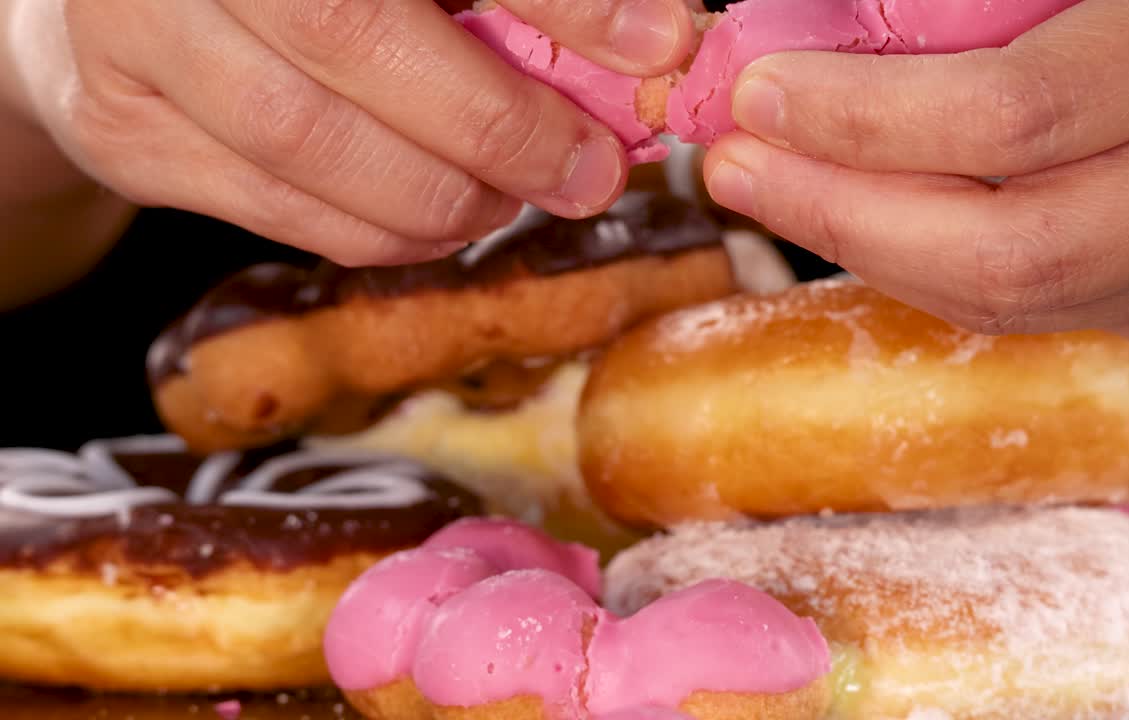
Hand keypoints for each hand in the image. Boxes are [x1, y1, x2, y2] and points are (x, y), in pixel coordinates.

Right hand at [3, 0, 694, 265]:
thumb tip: (652, 39)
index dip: (555, 1)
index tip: (659, 44)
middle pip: (355, 39)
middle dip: (499, 126)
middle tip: (590, 169)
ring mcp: (136, 37)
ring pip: (311, 146)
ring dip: (444, 195)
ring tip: (513, 196)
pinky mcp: (126, 132)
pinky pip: (277, 209)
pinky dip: (381, 232)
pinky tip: (441, 221)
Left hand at [704, 0, 1128, 347]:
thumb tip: (845, 20)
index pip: (1017, 116)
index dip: (866, 118)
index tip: (760, 93)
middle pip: (1005, 254)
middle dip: (840, 217)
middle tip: (737, 166)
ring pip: (1019, 300)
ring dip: (875, 251)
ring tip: (781, 190)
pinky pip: (1056, 307)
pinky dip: (946, 268)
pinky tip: (883, 219)